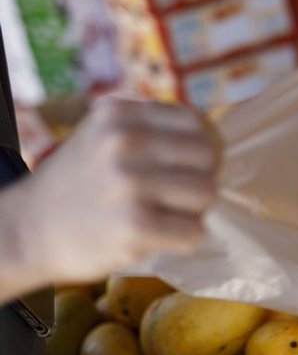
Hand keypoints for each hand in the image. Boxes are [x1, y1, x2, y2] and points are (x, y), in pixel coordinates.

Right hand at [18, 96, 220, 284]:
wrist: (26, 231)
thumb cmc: (81, 182)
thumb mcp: (105, 135)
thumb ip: (153, 128)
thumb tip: (215, 136)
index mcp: (120, 114)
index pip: (197, 123)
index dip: (203, 149)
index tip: (187, 168)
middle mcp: (123, 141)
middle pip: (209, 156)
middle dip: (202, 178)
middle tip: (178, 196)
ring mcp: (128, 183)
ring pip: (206, 192)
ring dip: (194, 211)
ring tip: (167, 216)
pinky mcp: (132, 225)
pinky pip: (193, 232)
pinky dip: (183, 240)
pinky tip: (156, 237)